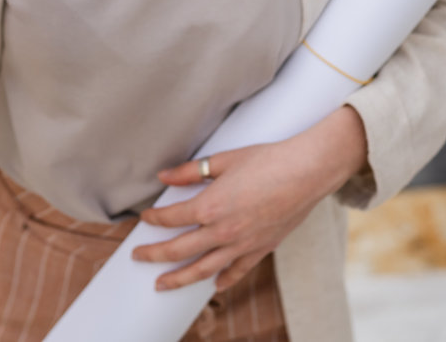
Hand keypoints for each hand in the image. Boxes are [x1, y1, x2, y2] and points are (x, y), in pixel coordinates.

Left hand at [131, 105, 367, 292]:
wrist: (307, 172)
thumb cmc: (267, 160)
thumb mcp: (224, 160)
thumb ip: (190, 171)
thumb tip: (164, 175)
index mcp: (210, 206)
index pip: (172, 218)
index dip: (154, 218)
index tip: (145, 217)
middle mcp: (222, 231)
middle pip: (179, 250)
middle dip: (154, 255)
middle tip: (138, 257)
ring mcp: (242, 244)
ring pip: (203, 269)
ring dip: (179, 279)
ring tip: (162, 285)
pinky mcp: (261, 249)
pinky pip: (237, 271)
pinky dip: (224, 281)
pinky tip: (214, 285)